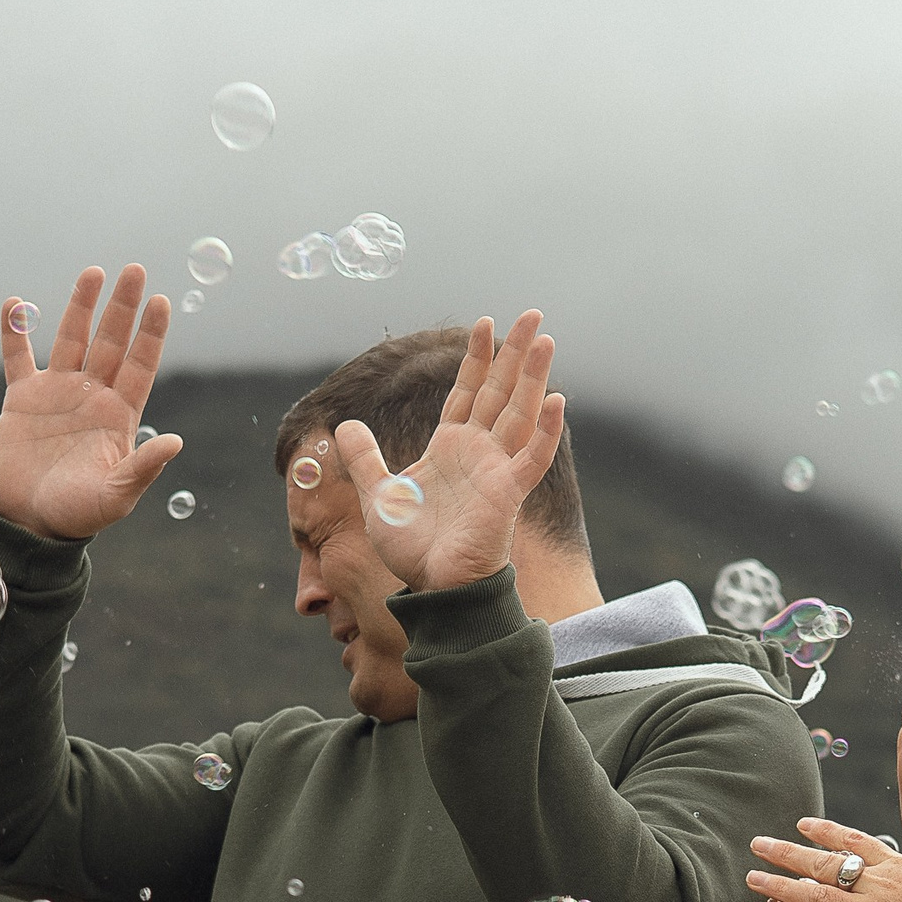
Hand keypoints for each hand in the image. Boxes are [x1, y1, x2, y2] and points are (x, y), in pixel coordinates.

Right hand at [0, 266, 186, 539]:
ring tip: (93, 272)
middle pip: (110, 342)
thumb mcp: (116, 496)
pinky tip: (14, 303)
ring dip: (81, 305)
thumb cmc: (79, 514)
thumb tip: (176, 442)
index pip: (140, 365)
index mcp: (119, 415)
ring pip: (71, 338)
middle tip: (134, 269)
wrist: (30, 522)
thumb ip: (143, 468)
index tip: (161, 302)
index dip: (151, 334)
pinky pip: (17, 357)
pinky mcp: (22, 399)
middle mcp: (91, 396)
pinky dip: (14, 332)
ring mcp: (57, 393)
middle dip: (122, 307)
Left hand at [332, 310, 568, 591]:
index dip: (477, 358)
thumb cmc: (413, 550)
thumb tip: (344, 426)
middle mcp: (479, 452)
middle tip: (532, 314)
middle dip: (515, 353)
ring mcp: (497, 470)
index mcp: (450, 447)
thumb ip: (365, 460)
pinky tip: (557, 400)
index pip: (468, 392)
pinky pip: (532, 458)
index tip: (485, 324)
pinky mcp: (508, 493)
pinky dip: (546, 431)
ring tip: (545, 339)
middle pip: (501, 391)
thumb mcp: (378, 496)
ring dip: (534, 376)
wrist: (433, 587)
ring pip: (521, 413)